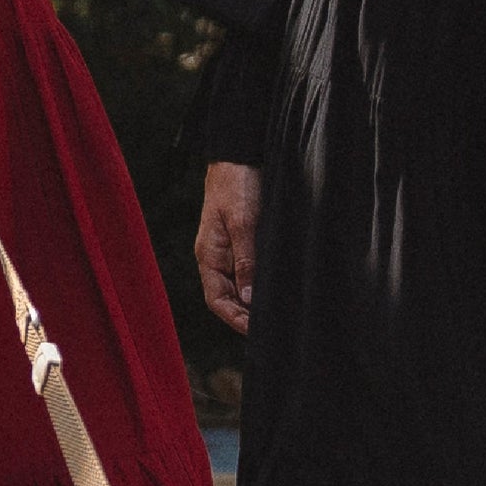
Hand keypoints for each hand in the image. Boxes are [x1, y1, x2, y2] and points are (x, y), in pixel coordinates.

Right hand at [196, 161, 261, 333]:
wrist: (239, 154)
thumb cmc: (237, 184)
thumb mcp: (243, 222)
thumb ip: (246, 260)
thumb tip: (249, 298)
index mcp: (209, 255)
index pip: (216, 300)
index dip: (234, 319)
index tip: (256, 331)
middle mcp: (216, 256)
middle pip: (227, 297)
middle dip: (245, 316)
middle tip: (273, 327)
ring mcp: (228, 248)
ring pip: (238, 285)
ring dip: (253, 301)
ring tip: (276, 313)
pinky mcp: (241, 239)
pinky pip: (247, 270)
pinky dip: (258, 284)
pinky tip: (275, 288)